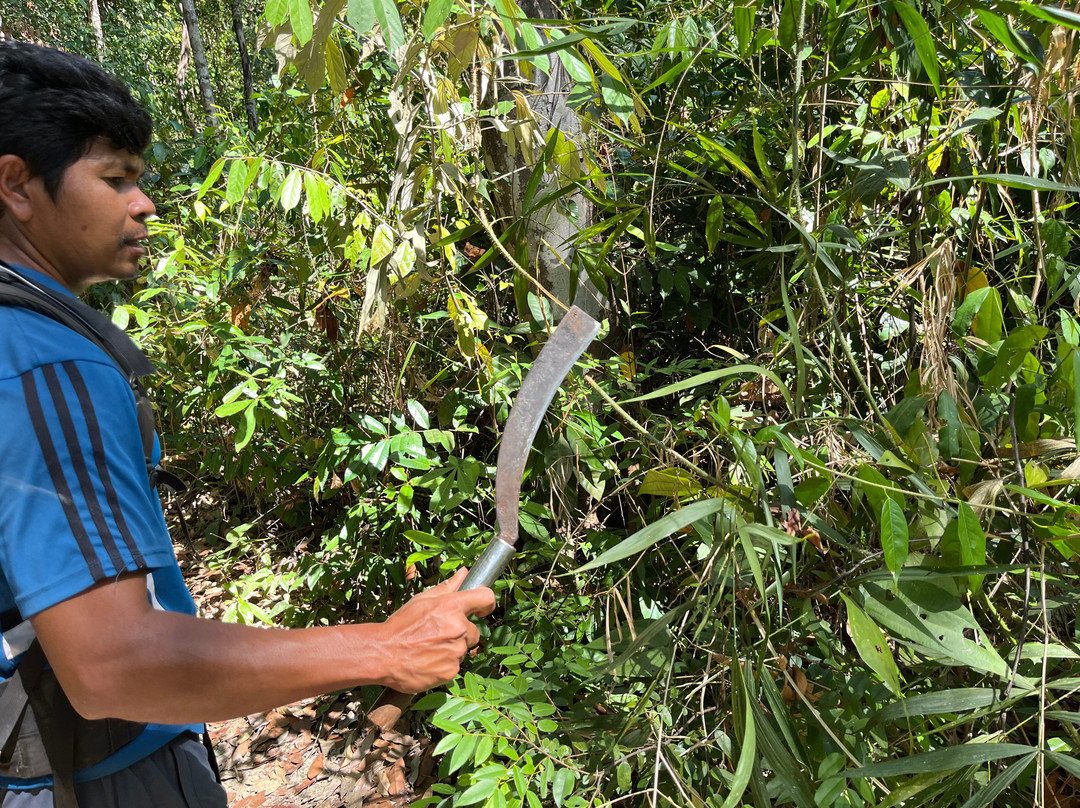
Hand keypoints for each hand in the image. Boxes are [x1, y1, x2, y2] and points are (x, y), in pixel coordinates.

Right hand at [376, 568, 495, 692]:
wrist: (382, 654)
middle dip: (461, 633)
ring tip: (429, 649)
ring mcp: (456, 651)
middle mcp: (458, 628)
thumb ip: (447, 587)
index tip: (482, 610)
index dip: (487, 604)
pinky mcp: (451, 671)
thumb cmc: (400, 626)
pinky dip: (444, 665)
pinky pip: (455, 666)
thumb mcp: (422, 600)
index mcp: (452, 606)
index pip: (486, 598)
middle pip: (474, 631)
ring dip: (451, 650)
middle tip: (438, 635)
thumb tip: (463, 573)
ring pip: (463, 650)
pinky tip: (428, 661)